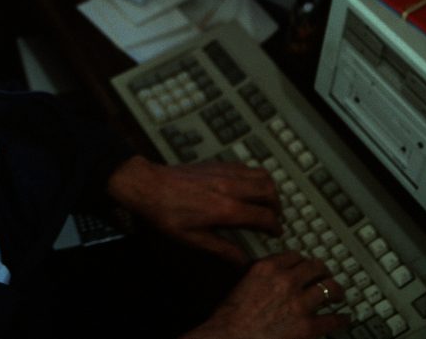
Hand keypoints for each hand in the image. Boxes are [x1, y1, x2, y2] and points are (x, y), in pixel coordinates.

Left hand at [107, 155, 280, 264]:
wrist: (149, 185)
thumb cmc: (166, 212)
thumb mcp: (193, 239)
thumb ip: (222, 249)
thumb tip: (242, 261)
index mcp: (226, 209)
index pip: (265, 217)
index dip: (275, 227)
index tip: (275, 233)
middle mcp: (230, 187)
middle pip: (270, 192)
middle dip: (277, 206)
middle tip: (273, 217)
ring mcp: (225, 172)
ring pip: (262, 174)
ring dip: (269, 189)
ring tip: (265, 201)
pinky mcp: (218, 164)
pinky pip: (247, 166)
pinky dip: (255, 176)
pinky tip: (248, 186)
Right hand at [181, 251, 349, 338]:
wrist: (230, 338)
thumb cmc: (230, 317)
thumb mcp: (241, 283)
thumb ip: (260, 274)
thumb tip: (271, 276)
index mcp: (267, 268)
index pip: (295, 256)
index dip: (303, 261)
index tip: (306, 265)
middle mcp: (286, 281)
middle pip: (316, 268)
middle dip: (323, 272)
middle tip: (326, 276)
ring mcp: (300, 304)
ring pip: (329, 289)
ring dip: (336, 291)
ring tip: (338, 295)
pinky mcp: (308, 327)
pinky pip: (333, 319)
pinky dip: (341, 319)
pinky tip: (343, 318)